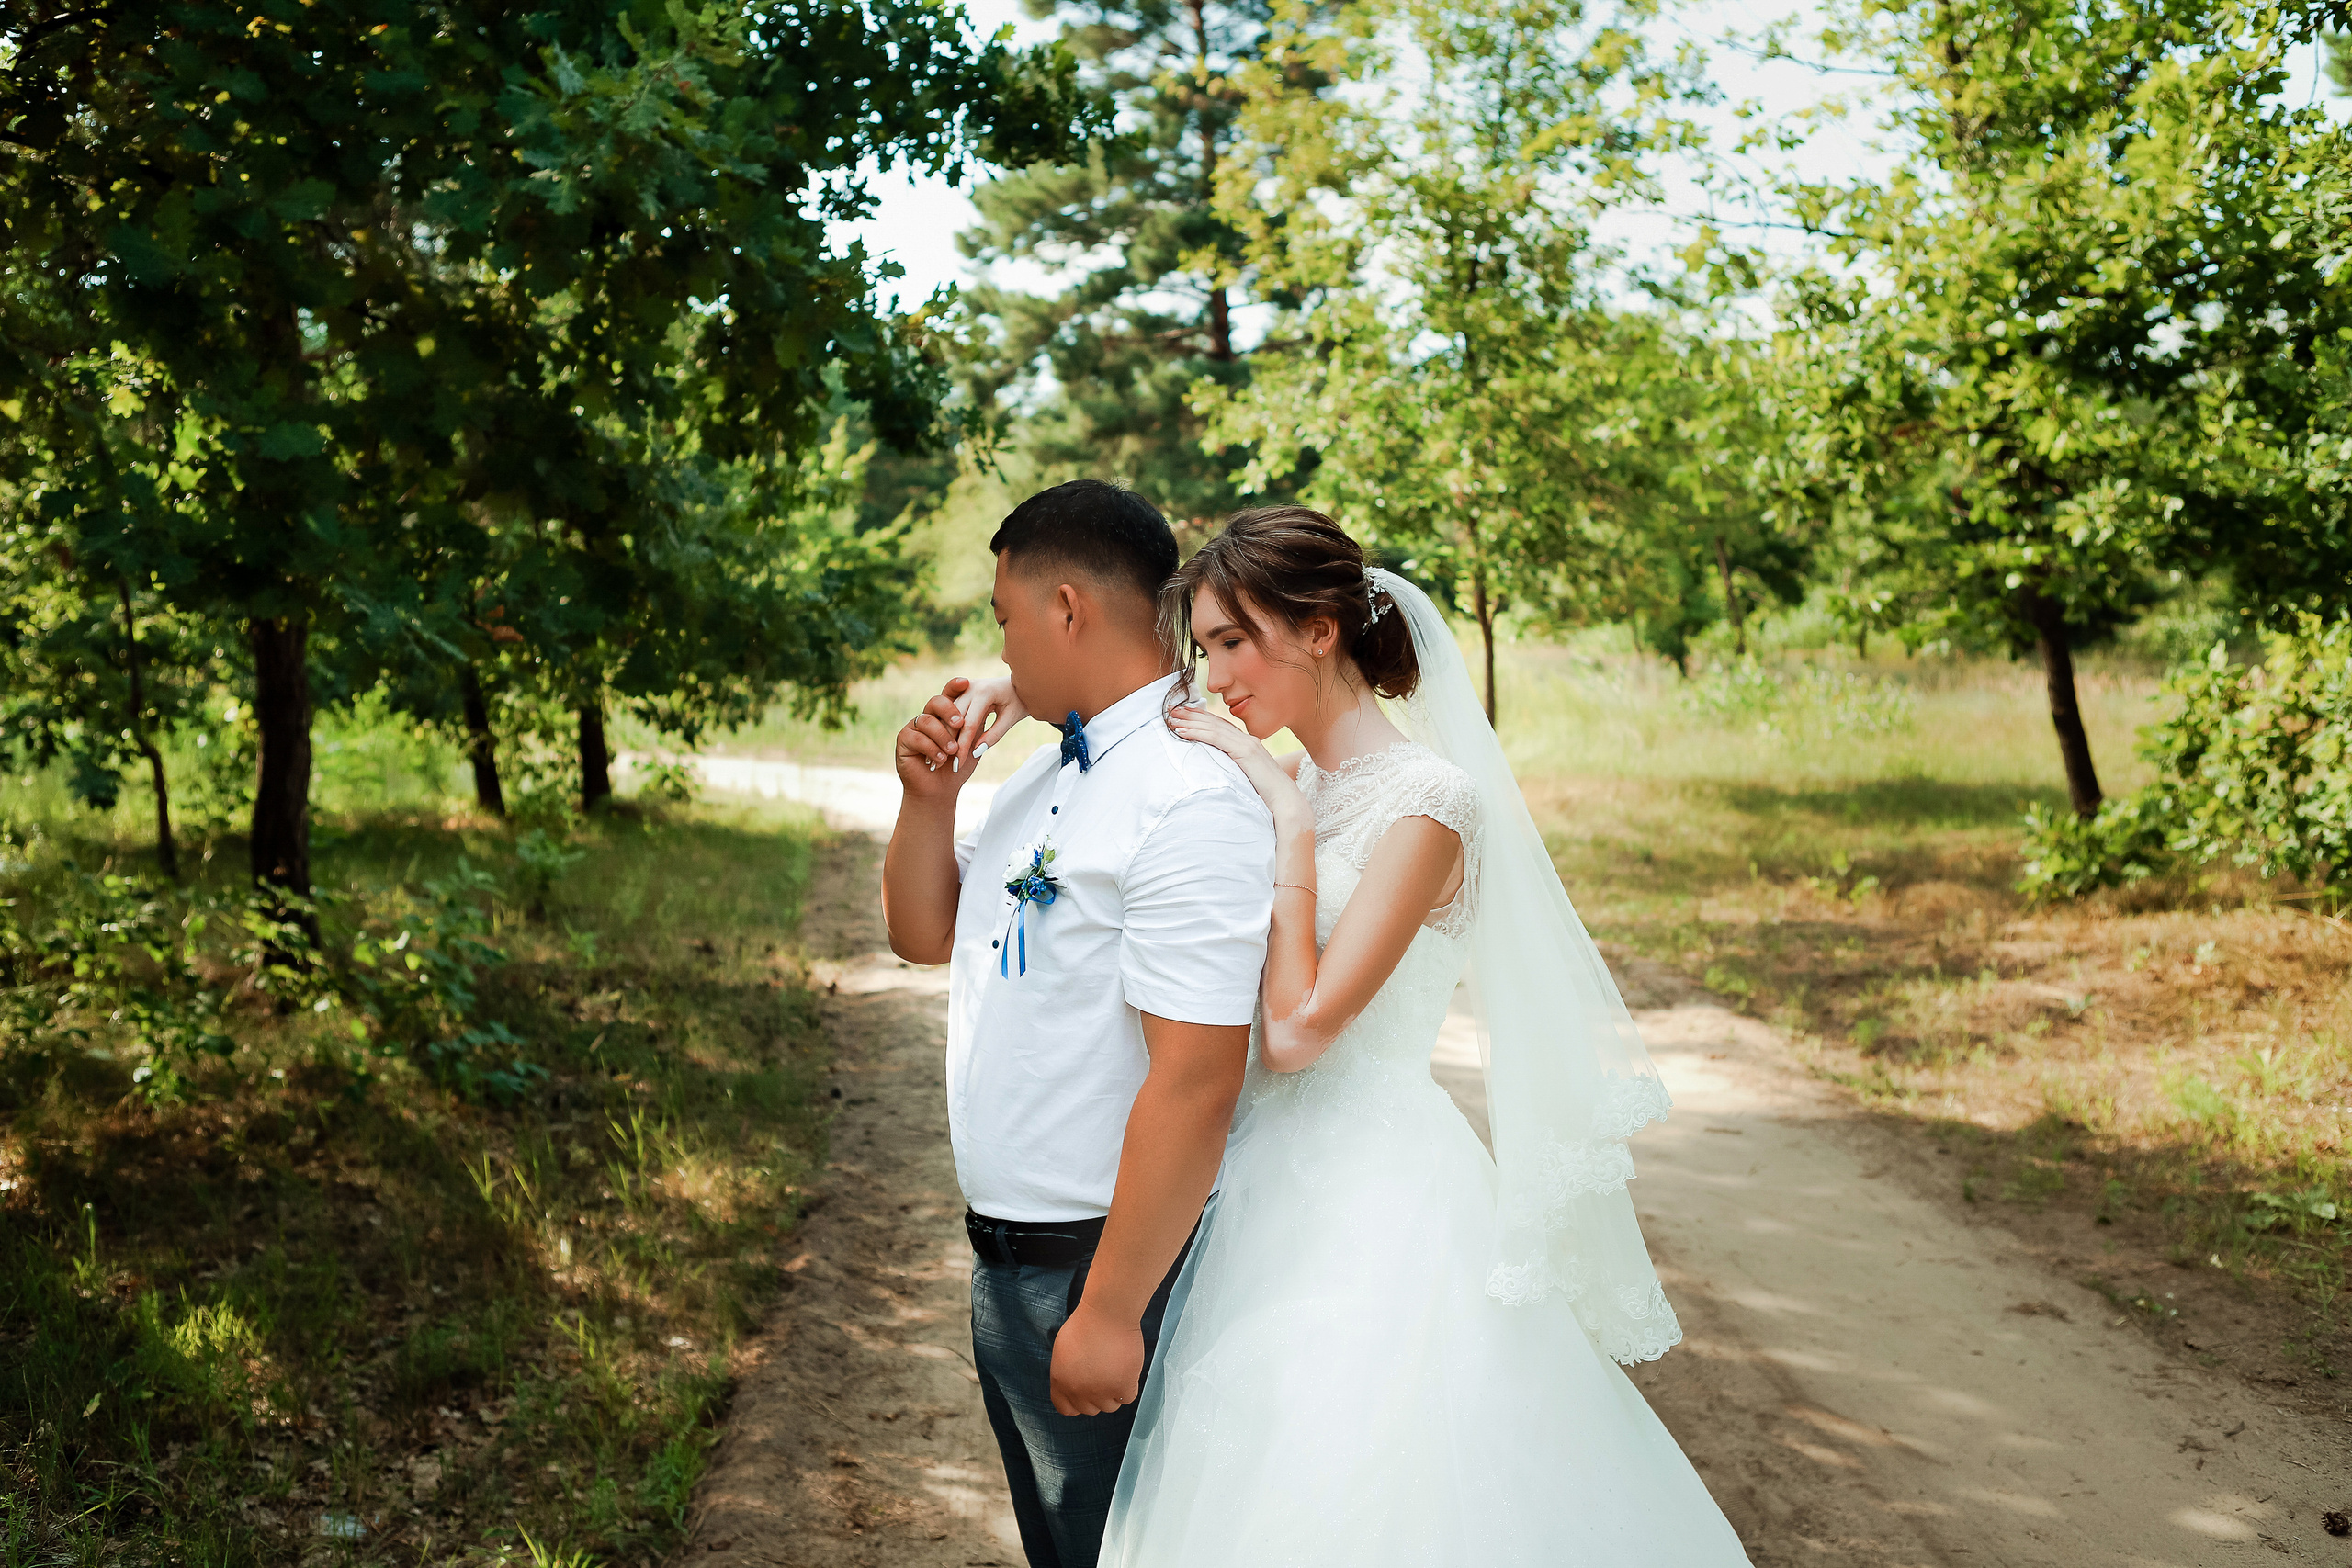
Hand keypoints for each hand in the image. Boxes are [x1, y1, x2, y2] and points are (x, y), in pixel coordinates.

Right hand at [894, 678, 978, 802]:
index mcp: (943, 715)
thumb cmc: (957, 768)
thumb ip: (977, 727)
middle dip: (949, 710)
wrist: (939, 792)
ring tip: (952, 752)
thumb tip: (989, 706)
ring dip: (943, 736)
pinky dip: (932, 748)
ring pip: (927, 720)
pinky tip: (941, 760)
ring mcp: (913, 727)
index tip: (966, 682)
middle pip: (935, 702)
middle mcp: (927, 717)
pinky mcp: (903, 739)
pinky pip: (917, 737)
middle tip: (960, 723)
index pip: (950, 695)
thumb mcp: (972, 746)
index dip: (955, 687)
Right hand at [951, 675, 1026, 767]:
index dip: (963, 746)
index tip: (958, 765)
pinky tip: (943, 744)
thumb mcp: (1010, 719)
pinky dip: (944, 728)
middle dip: (949, 743)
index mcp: (984, 692)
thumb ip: (994, 735)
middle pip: (954, 719)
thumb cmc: (1018, 701)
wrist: (1018, 683)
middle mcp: (970, 687)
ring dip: (943, 736)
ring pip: (946, 715)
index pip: (969, 724)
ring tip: (940, 758)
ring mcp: (962, 688)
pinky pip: (947, 711)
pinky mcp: (958, 691)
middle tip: (945, 764)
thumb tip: (975, 751)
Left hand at [1049, 1299, 1144, 1415]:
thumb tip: (1074, 1385)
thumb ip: (1066, 1374)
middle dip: (1097, 1395)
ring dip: (1114, 1391)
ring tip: (1115, 1368)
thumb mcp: (1063, 1351)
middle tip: (1103, 1375)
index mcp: (1061, 1382)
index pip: (1066, 1408)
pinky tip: (1126, 1368)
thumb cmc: (1087, 1325)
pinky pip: (1127, 1397)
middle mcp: (1079, 1391)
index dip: (1077, 1402)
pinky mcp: (1122, 1387)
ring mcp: (1101, 1392)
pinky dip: (1129, 1385)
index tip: (1085, 1394)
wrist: (1107, 1314)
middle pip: (1091, 1409)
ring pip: (1110, 1406)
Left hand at [1167, 704, 1302, 817]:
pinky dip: (1197, 733)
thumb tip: (1217, 776)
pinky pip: (1216, 739)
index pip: (1221, 727)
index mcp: (1249, 745)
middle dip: (1192, 715)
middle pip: (1215, 723)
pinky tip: (1181, 732)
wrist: (1286, 802)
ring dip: (1190, 722)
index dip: (1201, 719)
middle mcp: (1248, 740)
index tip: (1183, 714)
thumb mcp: (1247, 780)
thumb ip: (1234, 772)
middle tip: (1171, 709)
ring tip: (1171, 717)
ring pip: (1213, 728)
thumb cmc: (1267, 797)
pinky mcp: (1245, 752)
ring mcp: (1248, 744)